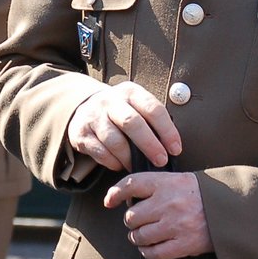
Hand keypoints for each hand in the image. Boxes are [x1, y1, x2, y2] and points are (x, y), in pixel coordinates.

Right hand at [66, 81, 181, 173]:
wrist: (85, 107)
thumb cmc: (121, 111)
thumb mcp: (136, 105)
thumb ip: (152, 120)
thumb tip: (172, 147)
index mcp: (130, 92)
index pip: (152, 109)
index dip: (167, 130)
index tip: (176, 149)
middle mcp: (110, 101)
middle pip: (132, 123)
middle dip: (149, 145)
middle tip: (161, 161)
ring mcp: (93, 117)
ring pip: (114, 140)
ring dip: (130, 158)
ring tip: (139, 166)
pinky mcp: (81, 133)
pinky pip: (100, 152)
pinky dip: (113, 162)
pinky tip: (121, 164)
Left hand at [107, 170, 219, 258]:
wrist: (232, 209)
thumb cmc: (202, 193)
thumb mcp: (178, 179)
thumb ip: (155, 185)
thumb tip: (127, 198)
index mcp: (165, 182)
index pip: (130, 184)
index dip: (115, 194)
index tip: (109, 201)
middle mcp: (167, 203)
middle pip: (131, 216)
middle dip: (131, 221)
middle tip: (138, 221)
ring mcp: (175, 225)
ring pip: (140, 236)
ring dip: (137, 238)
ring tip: (143, 235)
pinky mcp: (184, 245)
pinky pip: (155, 253)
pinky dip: (148, 252)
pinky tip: (150, 248)